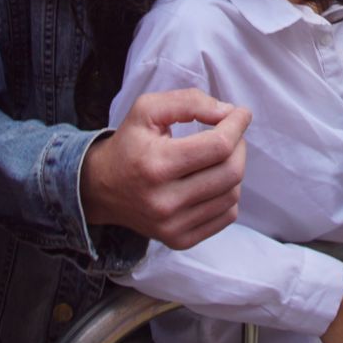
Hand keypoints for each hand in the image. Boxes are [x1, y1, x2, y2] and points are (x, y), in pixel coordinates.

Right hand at [80, 90, 250, 247]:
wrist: (101, 189)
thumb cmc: (129, 144)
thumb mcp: (147, 110)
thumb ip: (188, 102)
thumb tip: (227, 113)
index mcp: (156, 164)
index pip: (219, 146)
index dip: (237, 125)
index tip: (240, 114)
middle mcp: (164, 201)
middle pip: (231, 171)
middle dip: (239, 146)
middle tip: (231, 133)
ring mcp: (173, 225)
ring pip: (232, 194)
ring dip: (234, 168)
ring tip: (219, 156)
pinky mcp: (180, 240)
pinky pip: (226, 216)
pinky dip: (228, 194)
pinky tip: (213, 180)